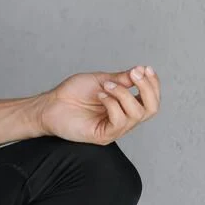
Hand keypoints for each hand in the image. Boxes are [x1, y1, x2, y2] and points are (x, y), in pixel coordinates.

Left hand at [37, 65, 160, 144]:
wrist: (51, 104)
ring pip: (136, 114)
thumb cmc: (73, 93)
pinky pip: (119, 121)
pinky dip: (112, 104)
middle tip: (135, 75)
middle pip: (152, 109)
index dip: (153, 84)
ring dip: (123, 94)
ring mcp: (115, 128)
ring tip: (106, 85)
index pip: (150, 99)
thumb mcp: (101, 80)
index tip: (146, 68)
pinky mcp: (104, 135)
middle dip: (147, 89)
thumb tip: (141, 71)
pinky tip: (100, 95)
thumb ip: (121, 79)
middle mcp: (124, 118)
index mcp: (125, 105)